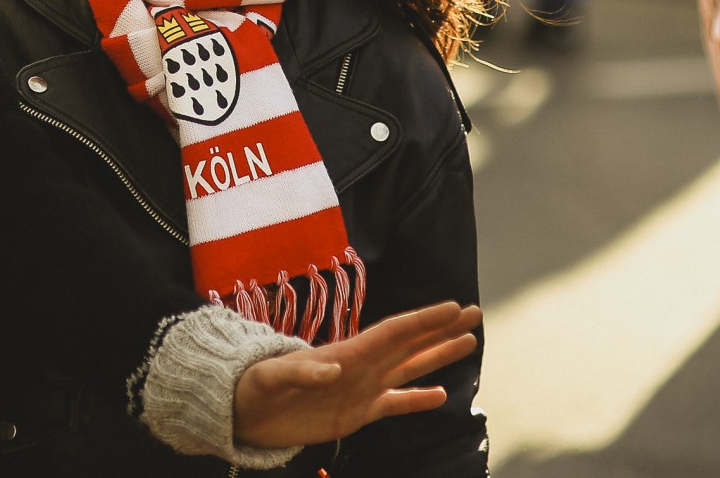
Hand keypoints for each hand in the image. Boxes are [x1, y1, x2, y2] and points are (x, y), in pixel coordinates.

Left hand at [231, 302, 480, 449]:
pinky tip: (442, 395)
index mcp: (346, 353)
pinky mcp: (356, 413)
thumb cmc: (253, 388)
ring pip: (410, 368)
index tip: (452, 307)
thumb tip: (333, 369)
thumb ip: (301, 371)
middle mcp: (361, 367)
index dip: (423, 320)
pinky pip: (395, 403)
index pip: (393, 332)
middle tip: (474, 312)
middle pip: (411, 343)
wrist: (245, 413)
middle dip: (442, 328)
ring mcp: (362, 388)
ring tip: (470, 341)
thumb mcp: (271, 377)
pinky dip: (418, 400)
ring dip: (439, 355)